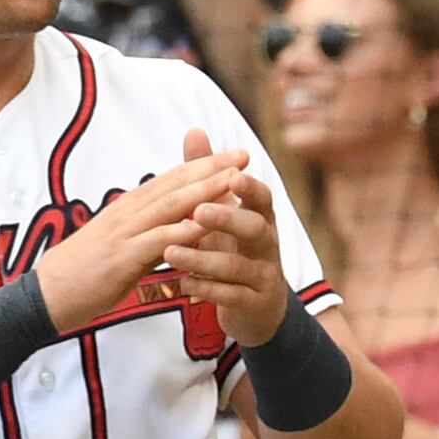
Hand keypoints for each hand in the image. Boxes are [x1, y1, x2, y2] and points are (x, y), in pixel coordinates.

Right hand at [36, 151, 245, 331]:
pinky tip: (206, 225)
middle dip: (212, 168)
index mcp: (129, 207)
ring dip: (205, 191)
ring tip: (236, 181)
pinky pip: (158, 240)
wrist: (49, 294)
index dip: (204, 164)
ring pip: (171, 206)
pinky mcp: (122, 257)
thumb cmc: (87, 270)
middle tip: (245, 155)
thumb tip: (175, 224)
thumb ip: (150, 231)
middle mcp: (128, 212)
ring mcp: (124, 232)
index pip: (172, 179)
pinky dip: (183, 231)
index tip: (234, 155)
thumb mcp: (123, 244)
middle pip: (176, 184)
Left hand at [150, 130, 295, 346]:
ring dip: (204, 258)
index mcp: (261, 219)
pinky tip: (183, 283)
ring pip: (239, 266)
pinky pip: (232, 296)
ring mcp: (264, 275)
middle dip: (228, 219)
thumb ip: (208, 174)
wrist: (255, 308)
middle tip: (198, 212)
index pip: (262, 198)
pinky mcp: (255, 304)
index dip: (250, 187)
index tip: (233, 175)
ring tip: (171, 253)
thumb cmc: (234, 248)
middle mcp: (268, 245)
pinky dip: (207, 289)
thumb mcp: (223, 211)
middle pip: (256, 229)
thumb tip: (194, 130)